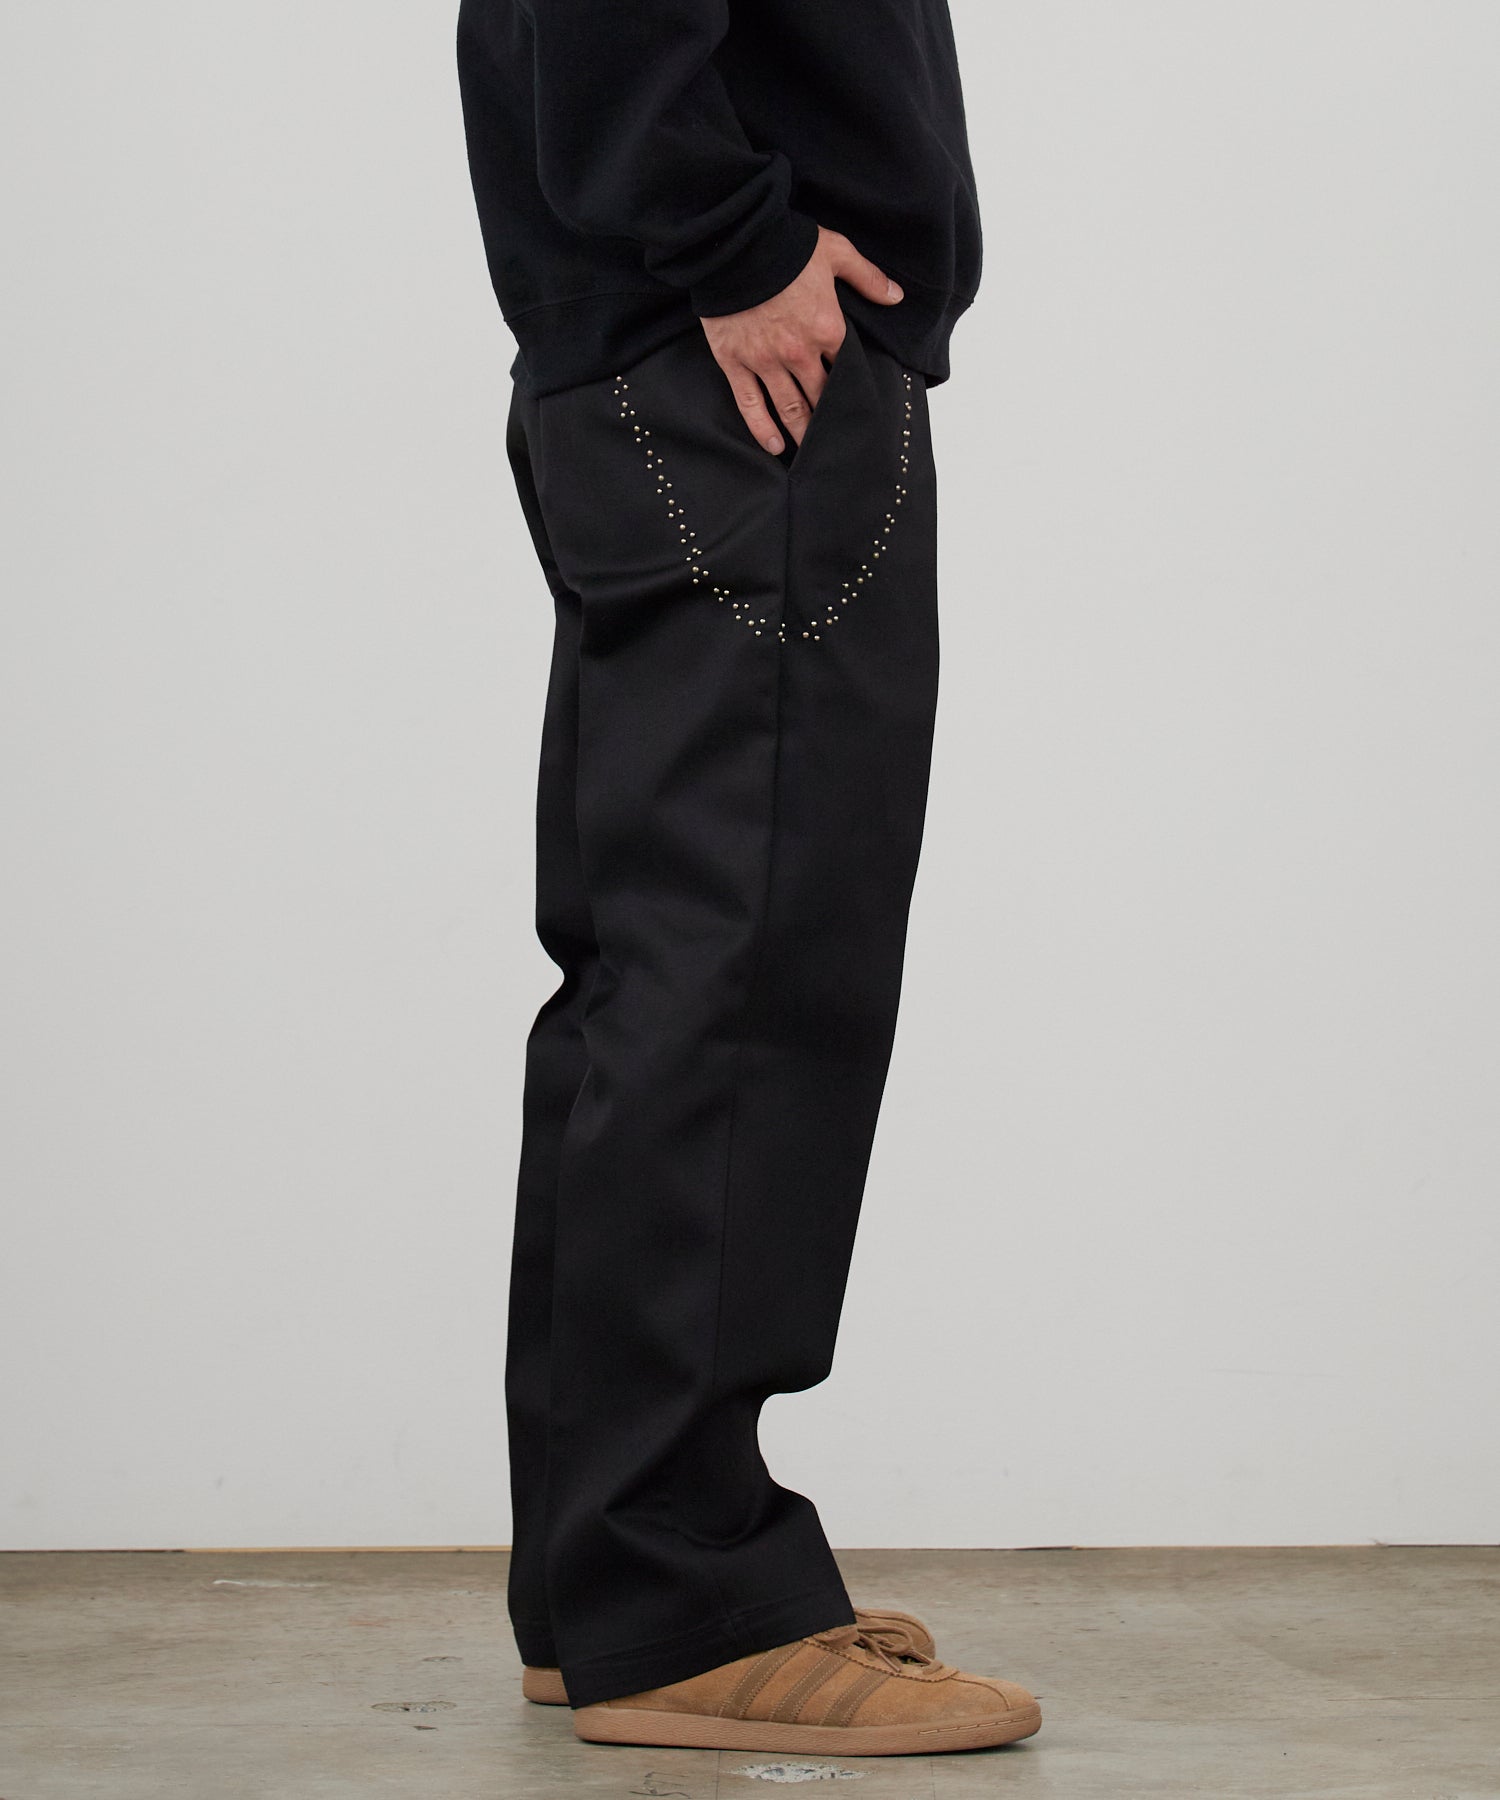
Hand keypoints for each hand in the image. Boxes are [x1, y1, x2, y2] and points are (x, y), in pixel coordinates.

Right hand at [699, 226, 903, 453]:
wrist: (736, 242)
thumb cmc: (786, 245)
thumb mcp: (836, 251)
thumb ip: (867, 277)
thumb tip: (896, 296)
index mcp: (827, 328)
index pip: (846, 367)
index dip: (852, 385)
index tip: (857, 403)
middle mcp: (799, 353)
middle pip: (820, 396)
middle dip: (830, 419)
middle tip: (838, 441)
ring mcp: (765, 361)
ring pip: (789, 407)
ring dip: (802, 432)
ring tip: (810, 453)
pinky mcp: (735, 363)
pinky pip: (750, 403)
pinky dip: (762, 428)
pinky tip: (774, 446)